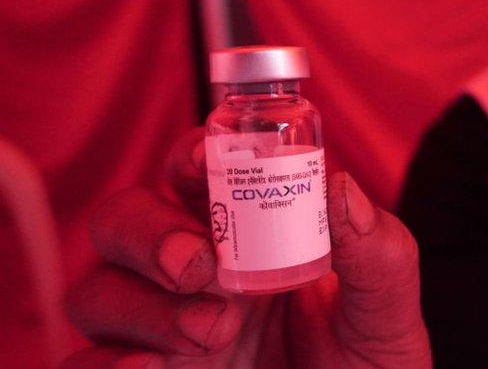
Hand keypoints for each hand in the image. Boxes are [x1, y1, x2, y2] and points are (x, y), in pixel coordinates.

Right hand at [64, 129, 430, 367]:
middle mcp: (196, 276)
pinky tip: (152, 366)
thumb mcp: (386, 313)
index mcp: (250, 238)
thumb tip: (339, 185)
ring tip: (216, 330)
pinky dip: (104, 360)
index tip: (206, 163)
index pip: (196, 175)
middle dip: (149, 230)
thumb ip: (376, 253)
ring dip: (142, 302)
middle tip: (200, 264)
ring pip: (97, 290)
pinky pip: (84, 363)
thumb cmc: (370, 368)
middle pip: (124, 221)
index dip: (191, 156)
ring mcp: (163, 332)